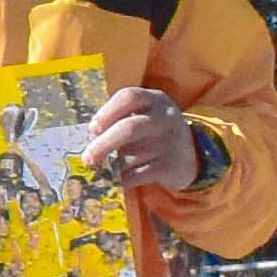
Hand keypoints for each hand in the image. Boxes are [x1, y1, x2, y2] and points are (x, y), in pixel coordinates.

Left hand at [82, 85, 199, 191]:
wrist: (190, 154)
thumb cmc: (152, 131)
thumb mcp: (143, 115)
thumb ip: (119, 119)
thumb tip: (91, 137)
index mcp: (154, 100)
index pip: (128, 97)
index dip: (106, 112)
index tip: (92, 129)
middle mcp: (164, 118)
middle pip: (129, 128)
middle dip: (103, 144)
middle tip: (87, 158)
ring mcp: (170, 142)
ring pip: (131, 156)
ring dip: (113, 164)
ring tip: (106, 166)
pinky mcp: (171, 166)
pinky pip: (138, 175)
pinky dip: (122, 179)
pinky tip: (117, 178)